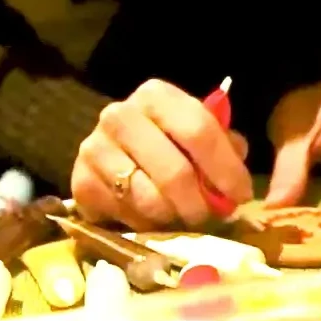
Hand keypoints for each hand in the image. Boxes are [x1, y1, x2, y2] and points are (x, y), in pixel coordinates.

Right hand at [72, 79, 252, 228]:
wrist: (114, 155)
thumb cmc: (168, 143)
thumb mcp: (198, 134)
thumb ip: (224, 146)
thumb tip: (237, 172)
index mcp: (155, 96)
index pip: (198, 130)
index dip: (225, 169)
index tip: (241, 195)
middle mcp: (119, 115)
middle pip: (174, 171)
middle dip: (199, 203)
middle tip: (209, 217)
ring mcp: (94, 147)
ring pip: (148, 198)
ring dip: (172, 217)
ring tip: (180, 217)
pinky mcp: (80, 181)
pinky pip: (123, 215)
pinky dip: (143, 225)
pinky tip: (150, 218)